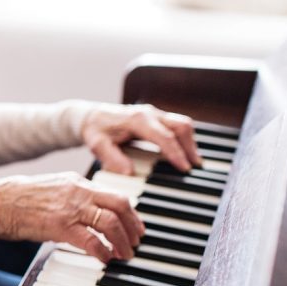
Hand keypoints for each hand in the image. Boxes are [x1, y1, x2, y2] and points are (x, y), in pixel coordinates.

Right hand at [0, 172, 143, 260]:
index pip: (115, 195)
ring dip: (122, 242)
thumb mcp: (54, 189)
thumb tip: (92, 212)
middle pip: (120, 206)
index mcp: (78, 183)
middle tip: (136, 242)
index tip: (135, 227)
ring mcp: (70, 209)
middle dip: (133, 227)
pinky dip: (103, 252)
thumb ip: (75, 197)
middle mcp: (79, 192)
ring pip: (110, 223)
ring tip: (124, 255)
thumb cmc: (21, 199)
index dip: (131, 214)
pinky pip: (91, 240)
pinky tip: (105, 259)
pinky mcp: (60, 226)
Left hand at [80, 103, 201, 173]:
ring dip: (189, 142)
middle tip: (194, 167)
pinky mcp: (155, 117)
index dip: (176, 153)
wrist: (91, 117)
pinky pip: (175, 125)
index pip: (164, 136)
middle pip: (180, 126)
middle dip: (190, 146)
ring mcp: (154, 113)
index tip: (184, 168)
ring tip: (193, 162)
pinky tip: (184, 152)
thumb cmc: (95, 130)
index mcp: (137, 119)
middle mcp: (149, 113)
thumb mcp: (97, 145)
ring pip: (181, 124)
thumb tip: (129, 172)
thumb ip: (112, 158)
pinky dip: (183, 138)